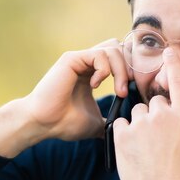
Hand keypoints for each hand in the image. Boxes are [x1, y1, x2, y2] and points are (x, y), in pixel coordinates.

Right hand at [0, 39, 129, 157]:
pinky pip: (99, 54)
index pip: (121, 57)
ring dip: (121, 70)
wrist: (44, 124)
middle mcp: (86, 63)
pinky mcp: (72, 58)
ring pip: (113, 48)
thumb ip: (108, 121)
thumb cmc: (64, 123)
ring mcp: (79, 59)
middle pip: (120, 48)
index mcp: (93, 73)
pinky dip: (105, 70)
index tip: (134, 91)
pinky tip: (95, 86)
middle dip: (131, 67)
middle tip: (127, 89)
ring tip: (119, 91)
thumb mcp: (95, 123)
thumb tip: (120, 131)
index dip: (132, 70)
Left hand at [113, 48, 179, 179]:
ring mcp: (140, 123)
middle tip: (157, 138)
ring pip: (136, 113)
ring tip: (145, 148)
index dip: (174, 64)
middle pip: (154, 102)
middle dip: (155, 115)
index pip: (178, 82)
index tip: (169, 51)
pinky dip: (125, 134)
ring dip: (139, 124)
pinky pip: (122, 124)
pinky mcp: (122, 134)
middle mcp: (162, 115)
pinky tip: (132, 151)